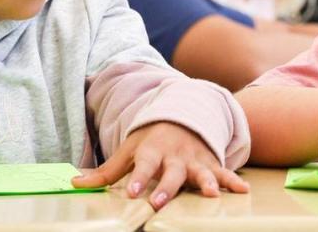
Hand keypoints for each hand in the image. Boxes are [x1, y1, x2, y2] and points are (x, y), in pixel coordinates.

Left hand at [71, 122, 249, 208]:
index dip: (139, 178)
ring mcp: (194, 160)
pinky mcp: (210, 164)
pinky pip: (223, 172)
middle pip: (171, 173)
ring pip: (201, 172)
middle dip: (167, 187)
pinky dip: (233, 180)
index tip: (134, 192)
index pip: (144, 165)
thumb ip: (105, 171)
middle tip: (161, 201)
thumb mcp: (127, 150)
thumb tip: (74, 184)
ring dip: (207, 182)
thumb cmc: (149, 140)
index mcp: (152, 152)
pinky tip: (243, 189)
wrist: (180, 116)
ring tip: (212, 194)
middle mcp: (174, 156)